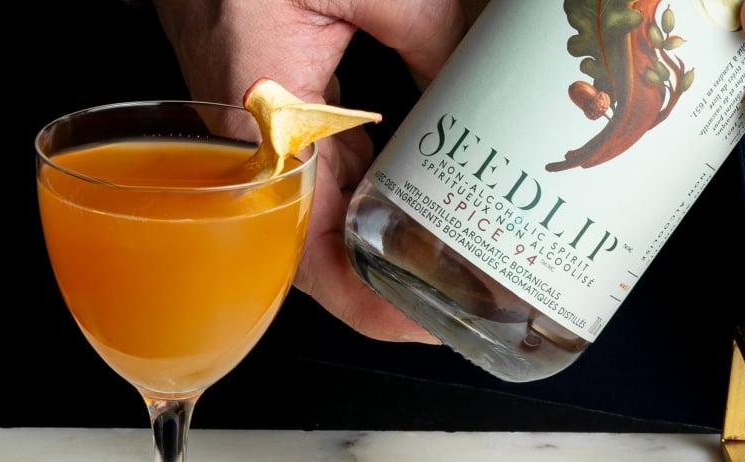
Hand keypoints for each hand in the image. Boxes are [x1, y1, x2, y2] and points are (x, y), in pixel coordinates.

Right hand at [154, 0, 468, 343]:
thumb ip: (433, 35)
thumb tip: (494, 96)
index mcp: (261, 118)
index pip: (301, 248)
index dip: (362, 299)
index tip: (420, 321)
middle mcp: (249, 139)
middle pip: (315, 248)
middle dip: (387, 282)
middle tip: (467, 297)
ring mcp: (256, 127)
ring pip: (320, 212)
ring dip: (381, 237)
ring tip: (455, 257)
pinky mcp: (270, 107)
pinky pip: (321, 167)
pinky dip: (371, 189)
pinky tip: (420, 192)